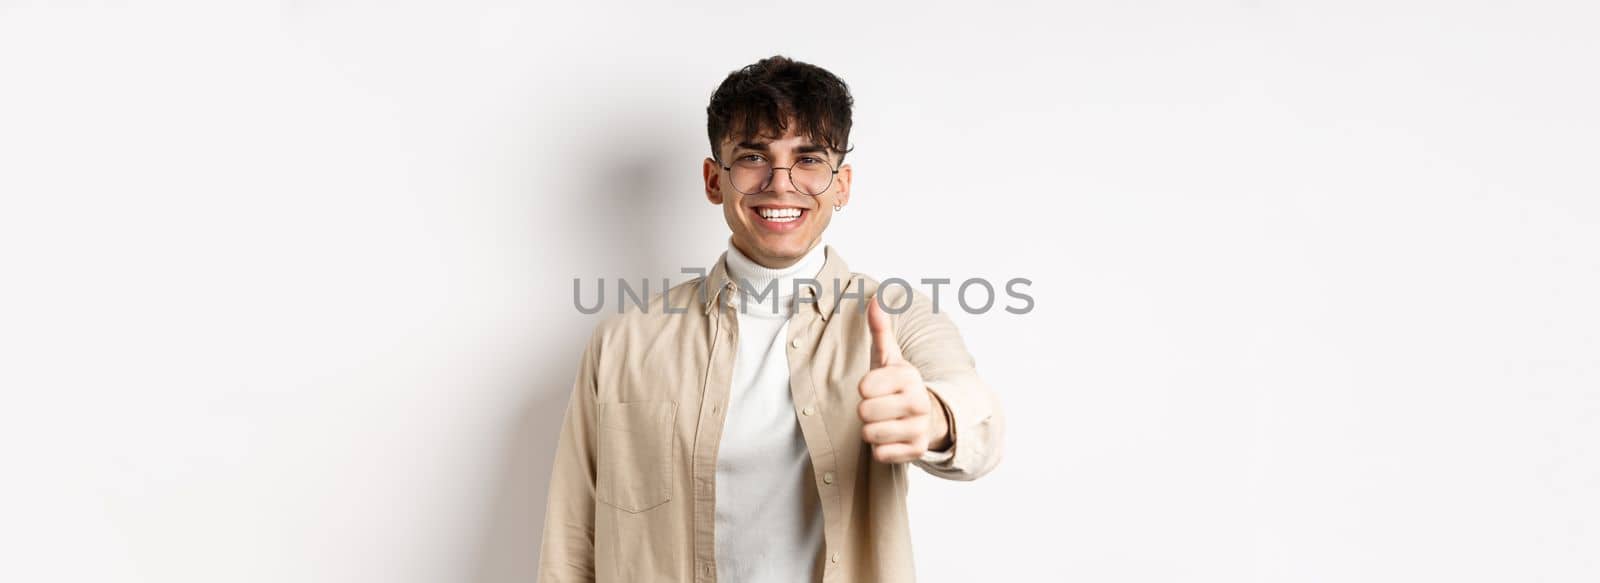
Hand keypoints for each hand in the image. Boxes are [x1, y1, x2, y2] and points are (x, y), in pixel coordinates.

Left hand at [858, 294, 950, 462]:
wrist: (927, 416)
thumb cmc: (898, 385)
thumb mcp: (890, 357)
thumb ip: (881, 330)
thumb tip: (876, 298)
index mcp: (909, 376)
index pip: (865, 387)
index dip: (865, 388)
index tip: (876, 387)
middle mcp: (918, 402)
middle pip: (865, 412)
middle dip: (866, 411)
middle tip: (880, 407)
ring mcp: (919, 428)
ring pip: (870, 434)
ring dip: (871, 430)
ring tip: (885, 421)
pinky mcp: (916, 451)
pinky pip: (880, 454)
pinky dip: (881, 449)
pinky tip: (892, 438)